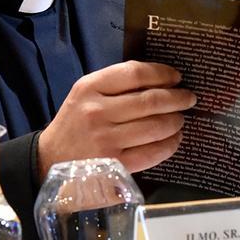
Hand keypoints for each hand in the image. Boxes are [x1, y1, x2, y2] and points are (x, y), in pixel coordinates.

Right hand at [37, 61, 195, 177]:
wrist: (49, 160)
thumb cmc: (75, 123)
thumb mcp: (85, 95)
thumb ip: (115, 85)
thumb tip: (160, 80)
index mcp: (89, 88)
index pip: (134, 73)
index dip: (161, 73)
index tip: (176, 76)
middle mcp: (97, 112)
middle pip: (151, 100)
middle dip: (177, 98)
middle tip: (189, 98)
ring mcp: (107, 140)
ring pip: (156, 126)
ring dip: (176, 121)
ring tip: (181, 119)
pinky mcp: (115, 165)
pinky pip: (153, 152)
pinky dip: (170, 144)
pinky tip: (174, 139)